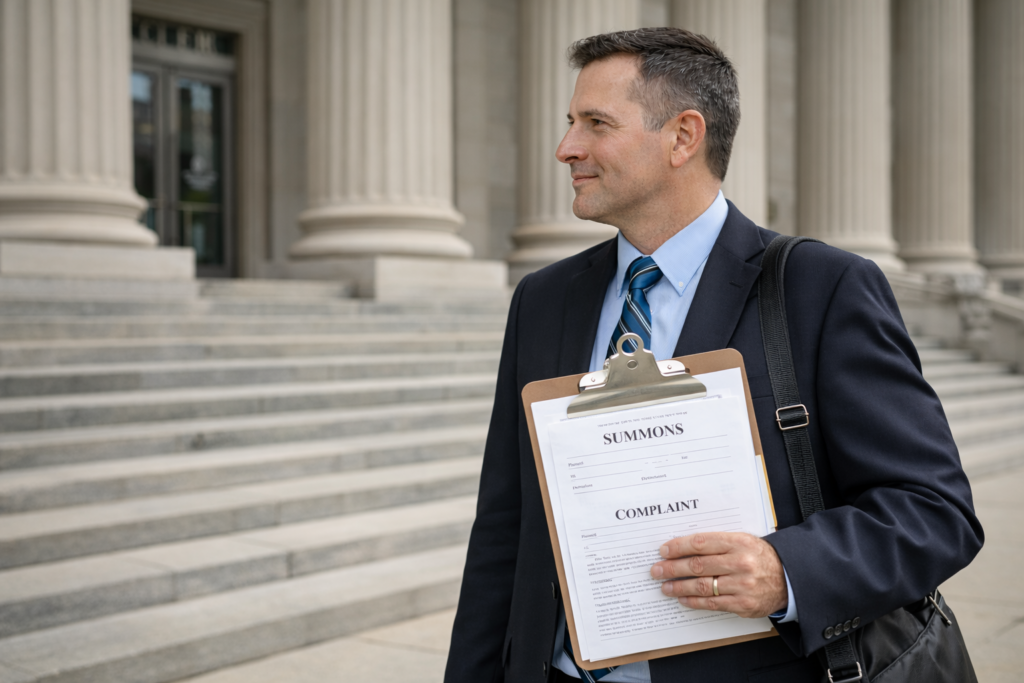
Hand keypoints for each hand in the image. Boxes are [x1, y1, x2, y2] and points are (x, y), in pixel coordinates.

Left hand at [650, 532, 787, 617]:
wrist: (787, 577)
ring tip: (665, 586)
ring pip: (702, 586)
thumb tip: (681, 548)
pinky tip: (682, 599)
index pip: (701, 543)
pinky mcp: (743, 604)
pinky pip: (712, 603)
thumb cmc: (758, 556)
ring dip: (679, 587)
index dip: (678, 547)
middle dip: (672, 568)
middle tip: (656, 570)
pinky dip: (694, 601)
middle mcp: (740, 563)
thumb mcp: (741, 541)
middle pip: (698, 565)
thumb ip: (715, 543)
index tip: (663, 551)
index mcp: (738, 542)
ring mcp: (742, 585)